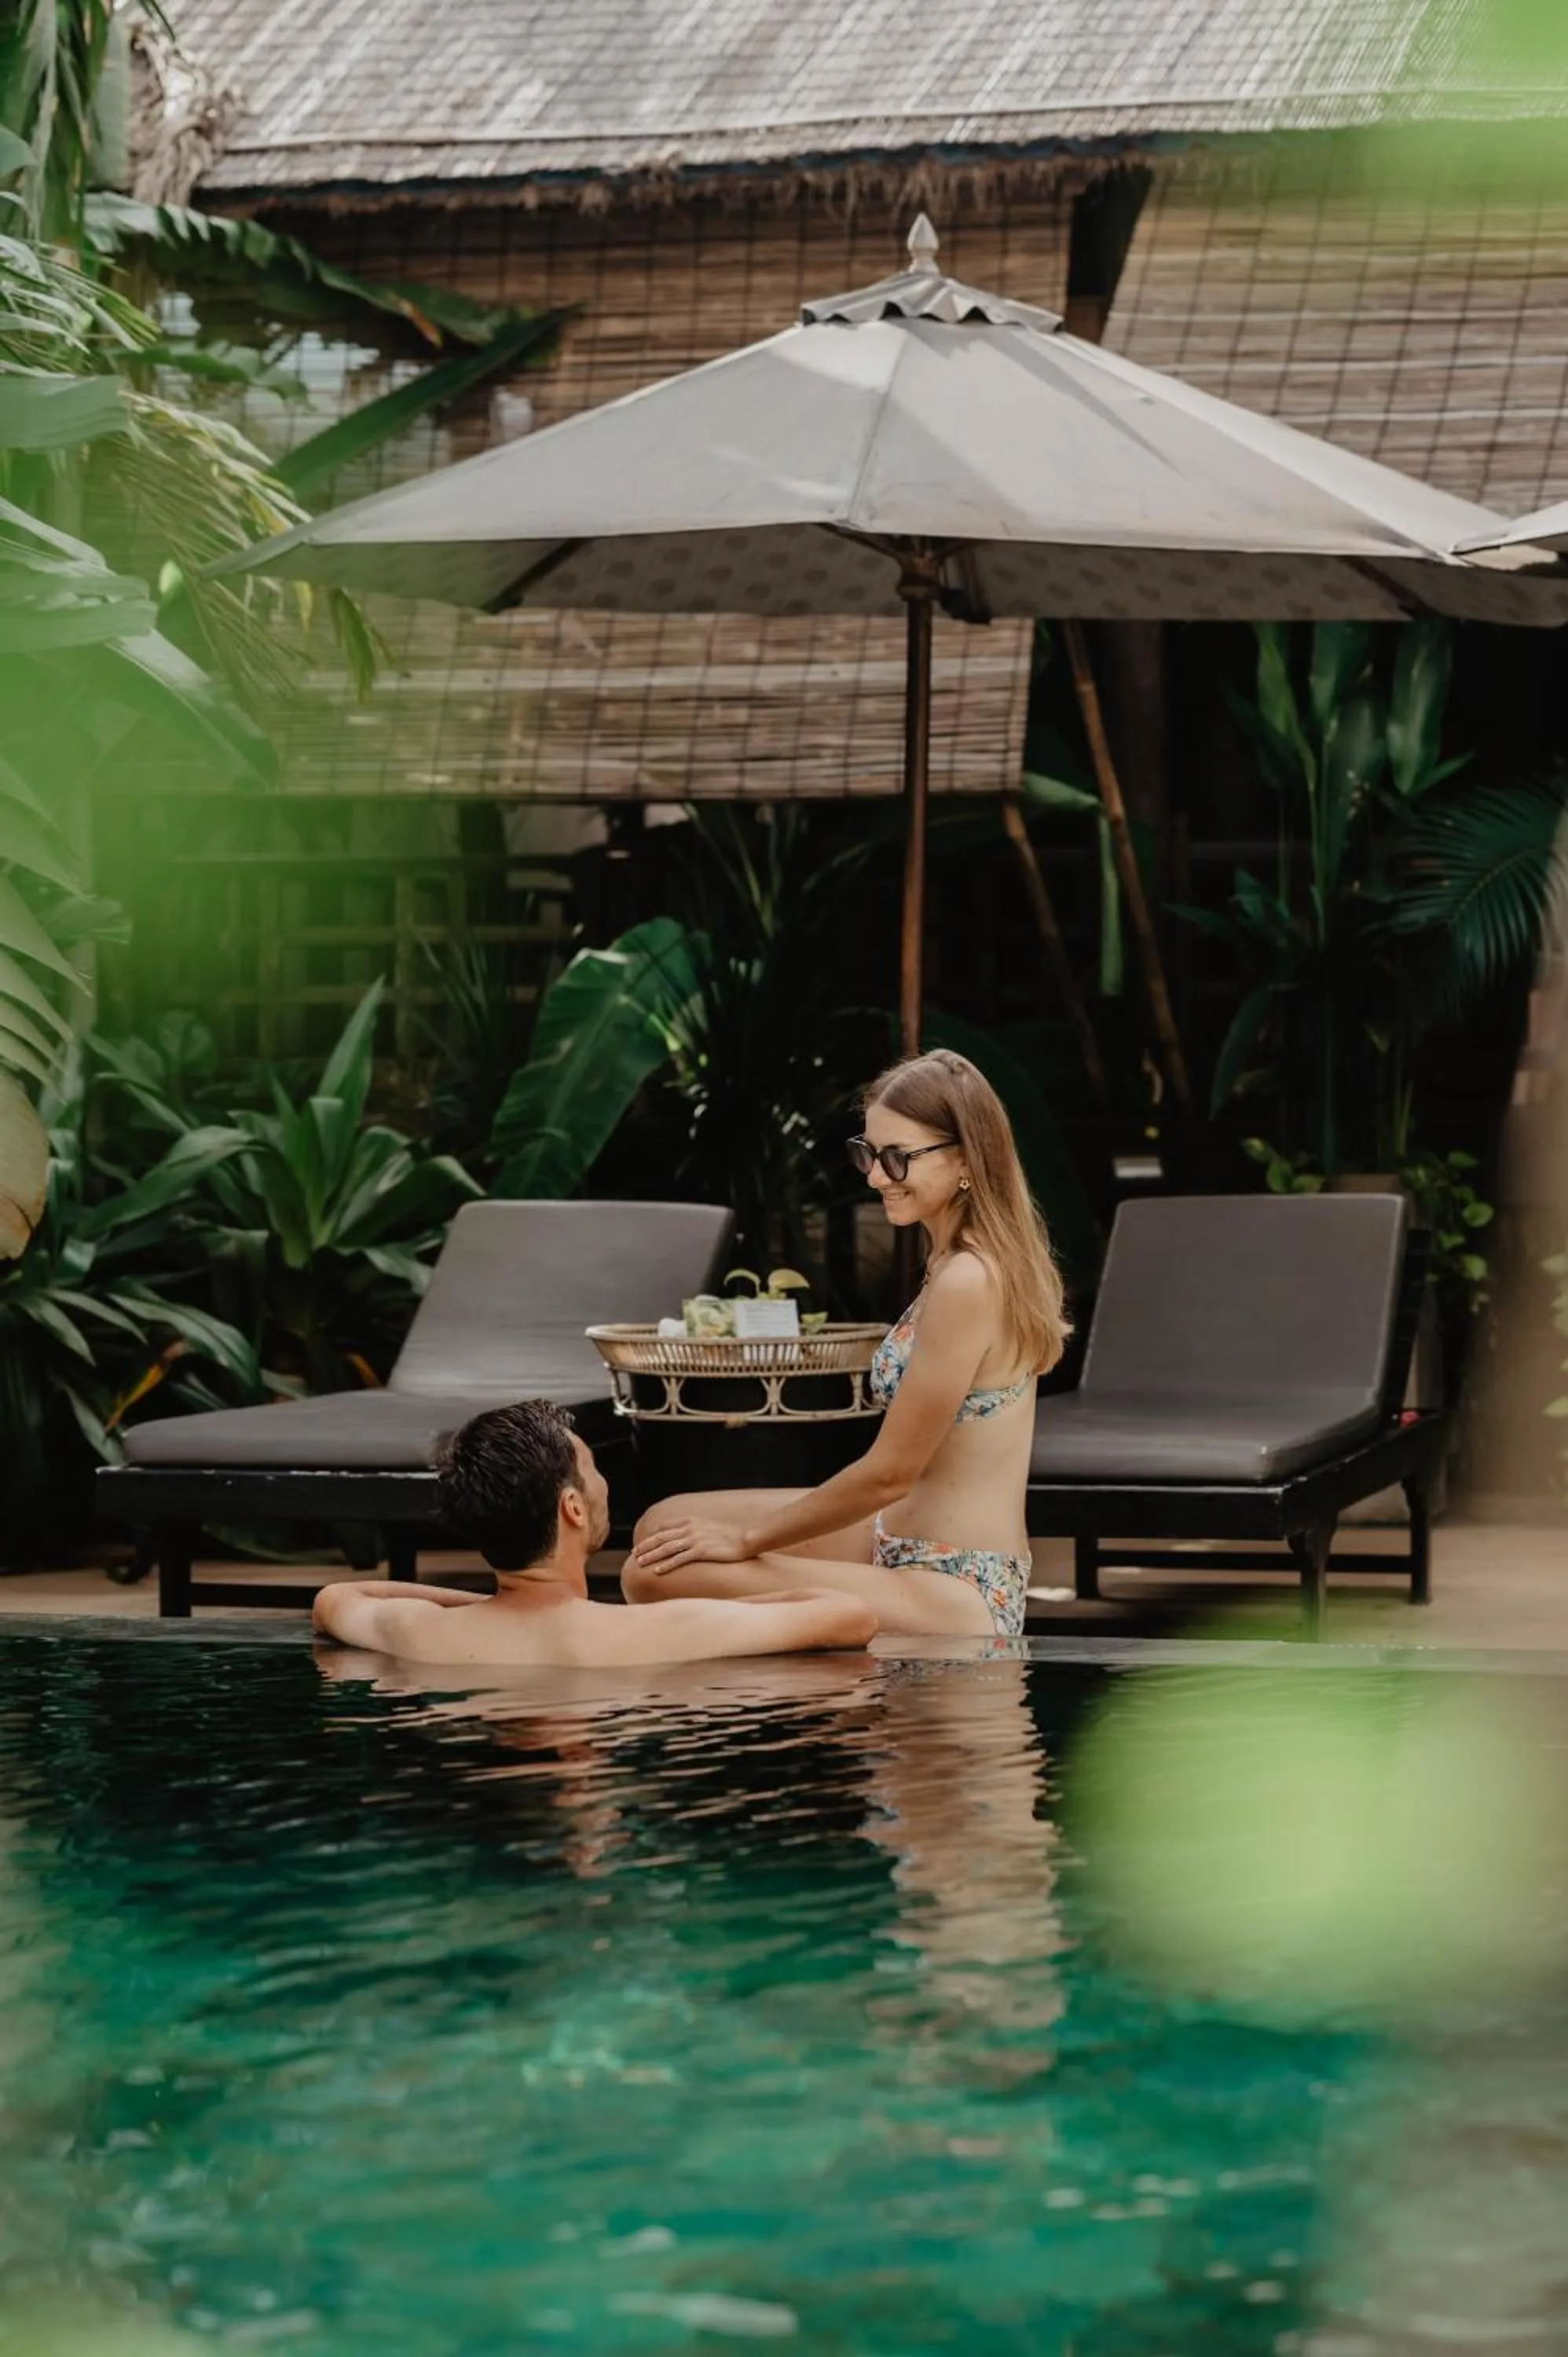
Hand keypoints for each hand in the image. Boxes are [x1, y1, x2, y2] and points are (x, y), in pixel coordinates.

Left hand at [631, 1517, 753, 1574]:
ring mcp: (695, 1539)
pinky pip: (679, 1559)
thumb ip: (693, 1529)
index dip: (651, 1537)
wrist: (746, 1539)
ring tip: (640, 1563)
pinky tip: (657, 1571)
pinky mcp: (701, 1551)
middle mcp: (690, 1528)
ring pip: (666, 1548)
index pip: (664, 1527)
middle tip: (634, 1555)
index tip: (642, 1544)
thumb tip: (682, 1537)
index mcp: (690, 1520)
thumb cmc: (729, 1536)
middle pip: (661, 1537)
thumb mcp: (707, 1527)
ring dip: (651, 1556)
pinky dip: (666, 1565)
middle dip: (646, 1546)